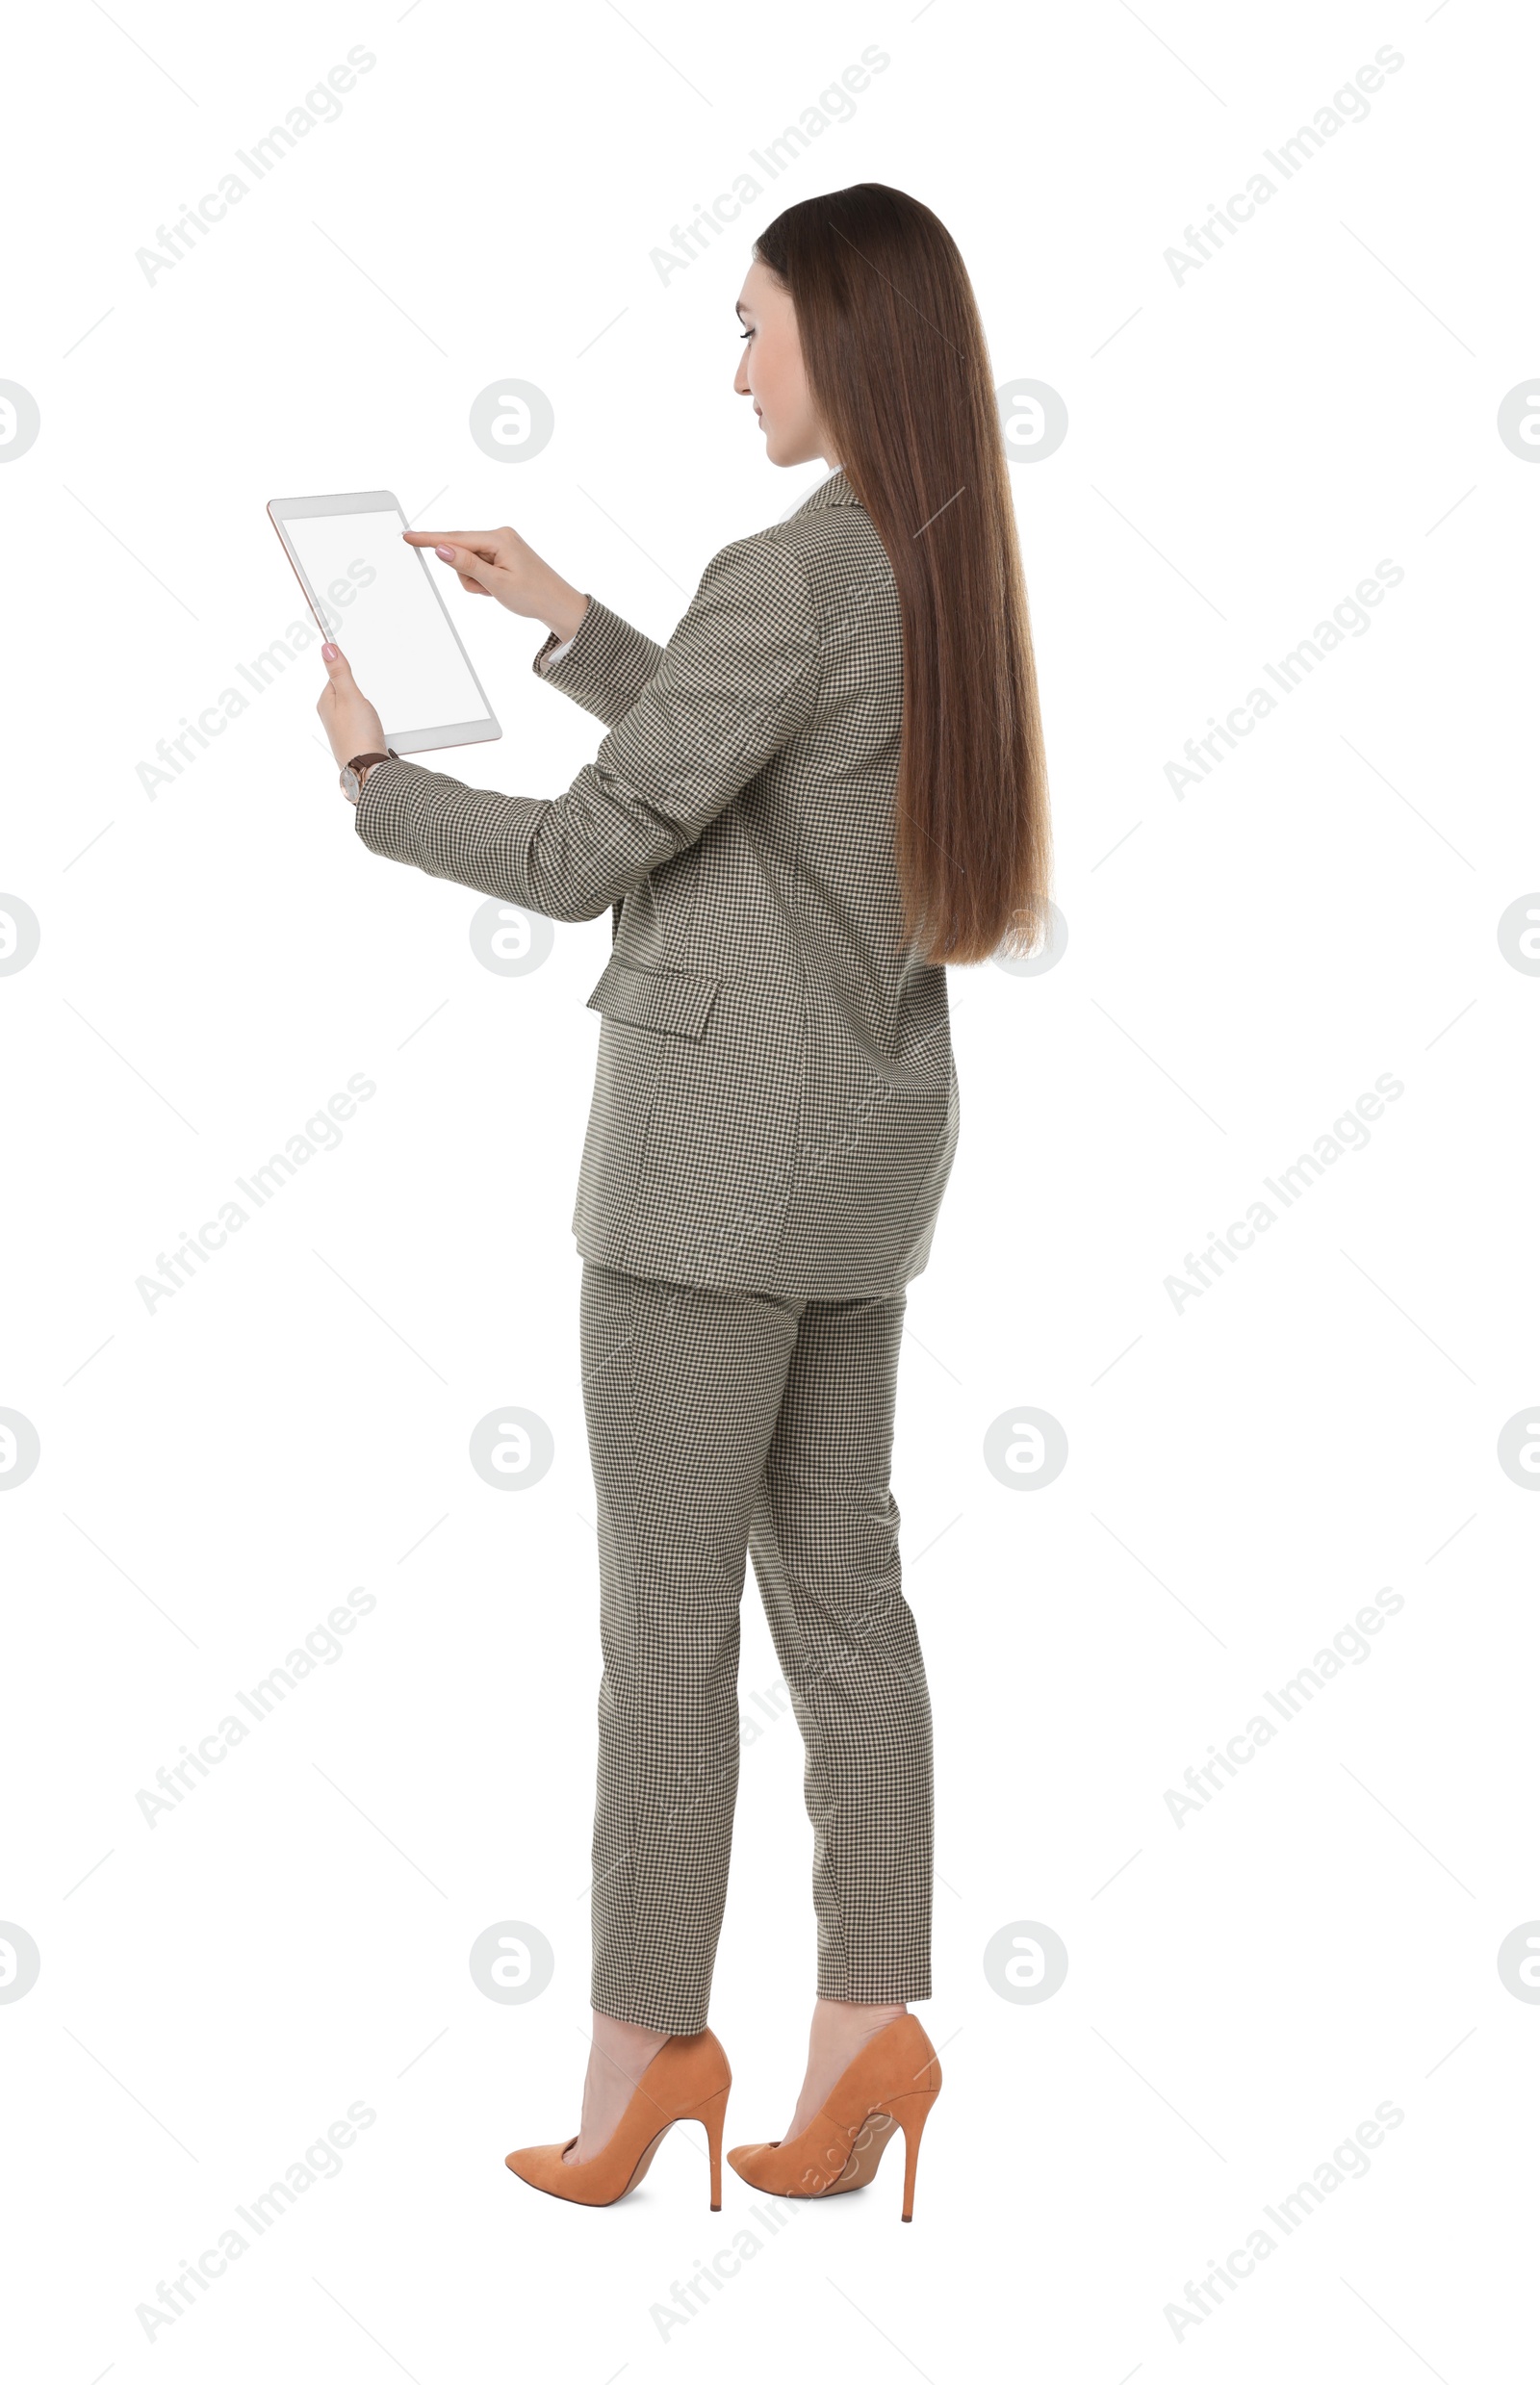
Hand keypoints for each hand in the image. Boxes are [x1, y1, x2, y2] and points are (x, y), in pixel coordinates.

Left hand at [317, 644, 385, 781]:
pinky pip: (366, 724)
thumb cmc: (357, 736)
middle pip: (349, 693)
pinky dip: (373, 723)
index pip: (336, 677)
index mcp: (325, 703)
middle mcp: (332, 717)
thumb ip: (340, 672)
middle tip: (368, 702)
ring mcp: (344, 730)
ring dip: (370, 710)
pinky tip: (377, 729)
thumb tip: (327, 648)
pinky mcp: (357, 741)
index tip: (360, 676)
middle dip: (361, 693)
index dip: (350, 674)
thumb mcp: (349, 696)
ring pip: (359, 709)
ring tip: (373, 718)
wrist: (369, 770)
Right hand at [403, 523, 587, 640]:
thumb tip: (442, 549)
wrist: (559, 605)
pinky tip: (498, 588)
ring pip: (468, 562)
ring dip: (475, 581)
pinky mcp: (502, 554)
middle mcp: (499, 535)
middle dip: (466, 573)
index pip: (456, 538)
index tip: (408, 536)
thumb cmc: (534, 595)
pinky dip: (482, 580)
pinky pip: (479, 566)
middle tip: (486, 590)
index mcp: (499, 538)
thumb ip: (467, 565)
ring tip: (495, 591)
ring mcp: (501, 544)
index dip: (430, 539)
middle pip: (461, 551)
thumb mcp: (496, 584)